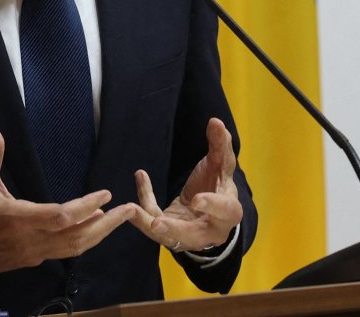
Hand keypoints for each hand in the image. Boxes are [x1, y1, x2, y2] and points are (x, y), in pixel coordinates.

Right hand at [0, 118, 136, 282]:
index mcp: (19, 220)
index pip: (62, 217)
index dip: (86, 207)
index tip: (105, 194)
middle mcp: (31, 241)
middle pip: (78, 238)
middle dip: (106, 225)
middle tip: (129, 211)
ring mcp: (33, 254)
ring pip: (74, 249)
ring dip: (98, 234)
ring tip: (115, 218)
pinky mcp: (31, 260)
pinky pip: (64, 253)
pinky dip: (82, 241)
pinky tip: (90, 229)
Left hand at [127, 118, 242, 253]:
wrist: (209, 211)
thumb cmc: (217, 185)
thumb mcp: (220, 166)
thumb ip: (219, 146)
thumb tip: (216, 121)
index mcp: (228, 213)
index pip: (224, 210)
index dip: (212, 205)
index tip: (196, 200)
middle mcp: (209, 231)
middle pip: (193, 234)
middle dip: (175, 229)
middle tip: (157, 223)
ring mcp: (188, 236)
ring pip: (167, 236)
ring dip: (147, 223)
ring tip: (130, 208)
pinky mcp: (170, 234)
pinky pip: (153, 220)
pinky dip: (144, 202)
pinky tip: (141, 177)